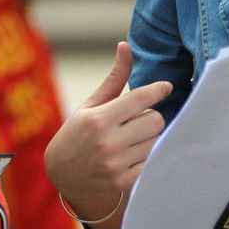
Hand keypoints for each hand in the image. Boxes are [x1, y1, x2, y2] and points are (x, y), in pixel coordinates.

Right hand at [45, 42, 171, 228]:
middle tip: (136, 119)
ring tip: (133, 138)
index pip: (140, 98)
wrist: (62, 175)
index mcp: (98, 119)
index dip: (158, 90)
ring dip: (150, 136)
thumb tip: (125, 45)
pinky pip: (153, 162)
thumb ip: (114, 78)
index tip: (166, 87)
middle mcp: (108, 142)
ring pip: (157, 141)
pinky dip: (149, 155)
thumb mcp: (91, 104)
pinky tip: (135, 153)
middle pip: (155, 120)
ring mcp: (117, 165)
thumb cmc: (78, 132)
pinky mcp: (124, 182)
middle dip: (150, 116)